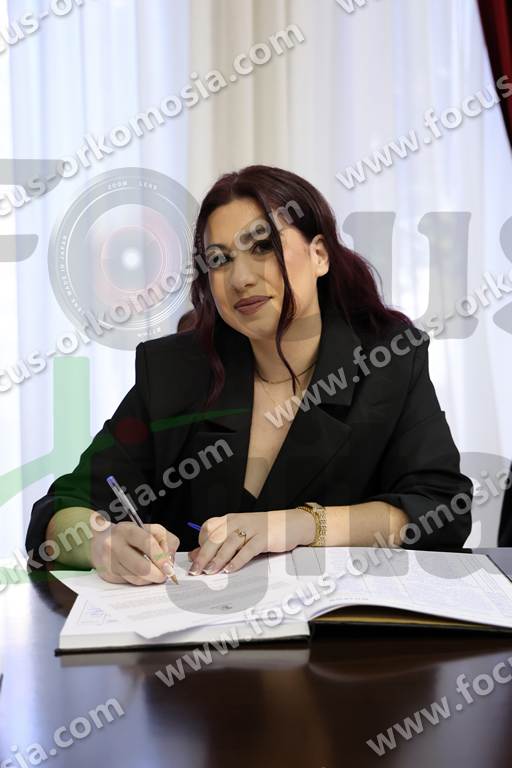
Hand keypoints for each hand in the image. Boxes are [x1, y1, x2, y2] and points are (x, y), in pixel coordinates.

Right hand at [90, 511, 179, 584]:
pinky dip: (140, 581)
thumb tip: (169, 561)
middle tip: (165, 575)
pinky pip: (129, 583)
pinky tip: (141, 574)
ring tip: (154, 573)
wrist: (101, 539)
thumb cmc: (130, 535)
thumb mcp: (149, 529)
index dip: (161, 557)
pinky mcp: (107, 574)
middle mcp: (114, 545)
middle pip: (141, 567)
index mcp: (127, 530)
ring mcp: (109, 561)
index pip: (147, 542)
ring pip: (137, 578)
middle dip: (158, 574)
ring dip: (150, 579)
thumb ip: (165, 540)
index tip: (169, 566)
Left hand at [187, 509, 314, 574]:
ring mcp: (251, 529)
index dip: (200, 543)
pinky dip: (237, 561)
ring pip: (229, 543)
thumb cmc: (262, 530)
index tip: (195, 559)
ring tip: (210, 571)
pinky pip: (247, 550)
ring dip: (218, 559)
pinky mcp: (264, 538)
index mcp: (230, 519)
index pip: (208, 528)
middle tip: (196, 570)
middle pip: (215, 537)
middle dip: (204, 555)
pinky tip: (230, 570)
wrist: (290, 523)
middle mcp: (238, 521)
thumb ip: (219, 543)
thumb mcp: (239, 534)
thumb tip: (196, 555)